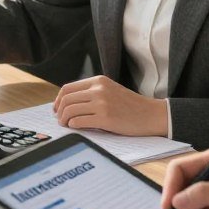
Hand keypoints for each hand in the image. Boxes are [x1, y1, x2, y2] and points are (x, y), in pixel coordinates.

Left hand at [53, 76, 167, 136]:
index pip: (68, 88)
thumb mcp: (110, 90)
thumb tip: (67, 102)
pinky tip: (76, 127)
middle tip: (60, 120)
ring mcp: (102, 103)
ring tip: (66, 125)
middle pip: (66, 99)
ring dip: (64, 119)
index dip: (58, 99)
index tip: (57, 109)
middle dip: (59, 111)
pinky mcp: (106, 118)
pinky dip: (73, 125)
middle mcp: (99, 90)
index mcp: (98, 81)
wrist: (151, 114)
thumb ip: (92, 92)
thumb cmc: (130, 106)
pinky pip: (79, 121)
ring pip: (70, 110)